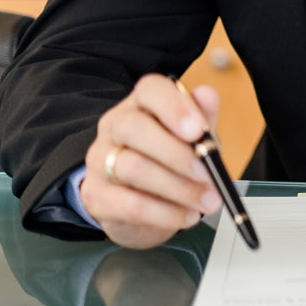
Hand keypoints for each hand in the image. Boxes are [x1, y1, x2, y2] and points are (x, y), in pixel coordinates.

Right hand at [79, 75, 222, 249]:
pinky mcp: (97, 196)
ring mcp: (100, 161)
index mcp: (141, 105)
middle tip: (209, 174)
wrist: (139, 204)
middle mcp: (114, 127)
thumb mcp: (193, 138)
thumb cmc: (171, 161)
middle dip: (177, 154)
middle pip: (134, 128)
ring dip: (179, 188)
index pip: (149, 90)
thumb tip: (207, 95)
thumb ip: (203, 117)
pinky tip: (187, 216)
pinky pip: (131, 205)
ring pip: (134, 168)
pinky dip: (166, 213)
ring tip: (208, 200)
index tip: (197, 130)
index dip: (174, 106)